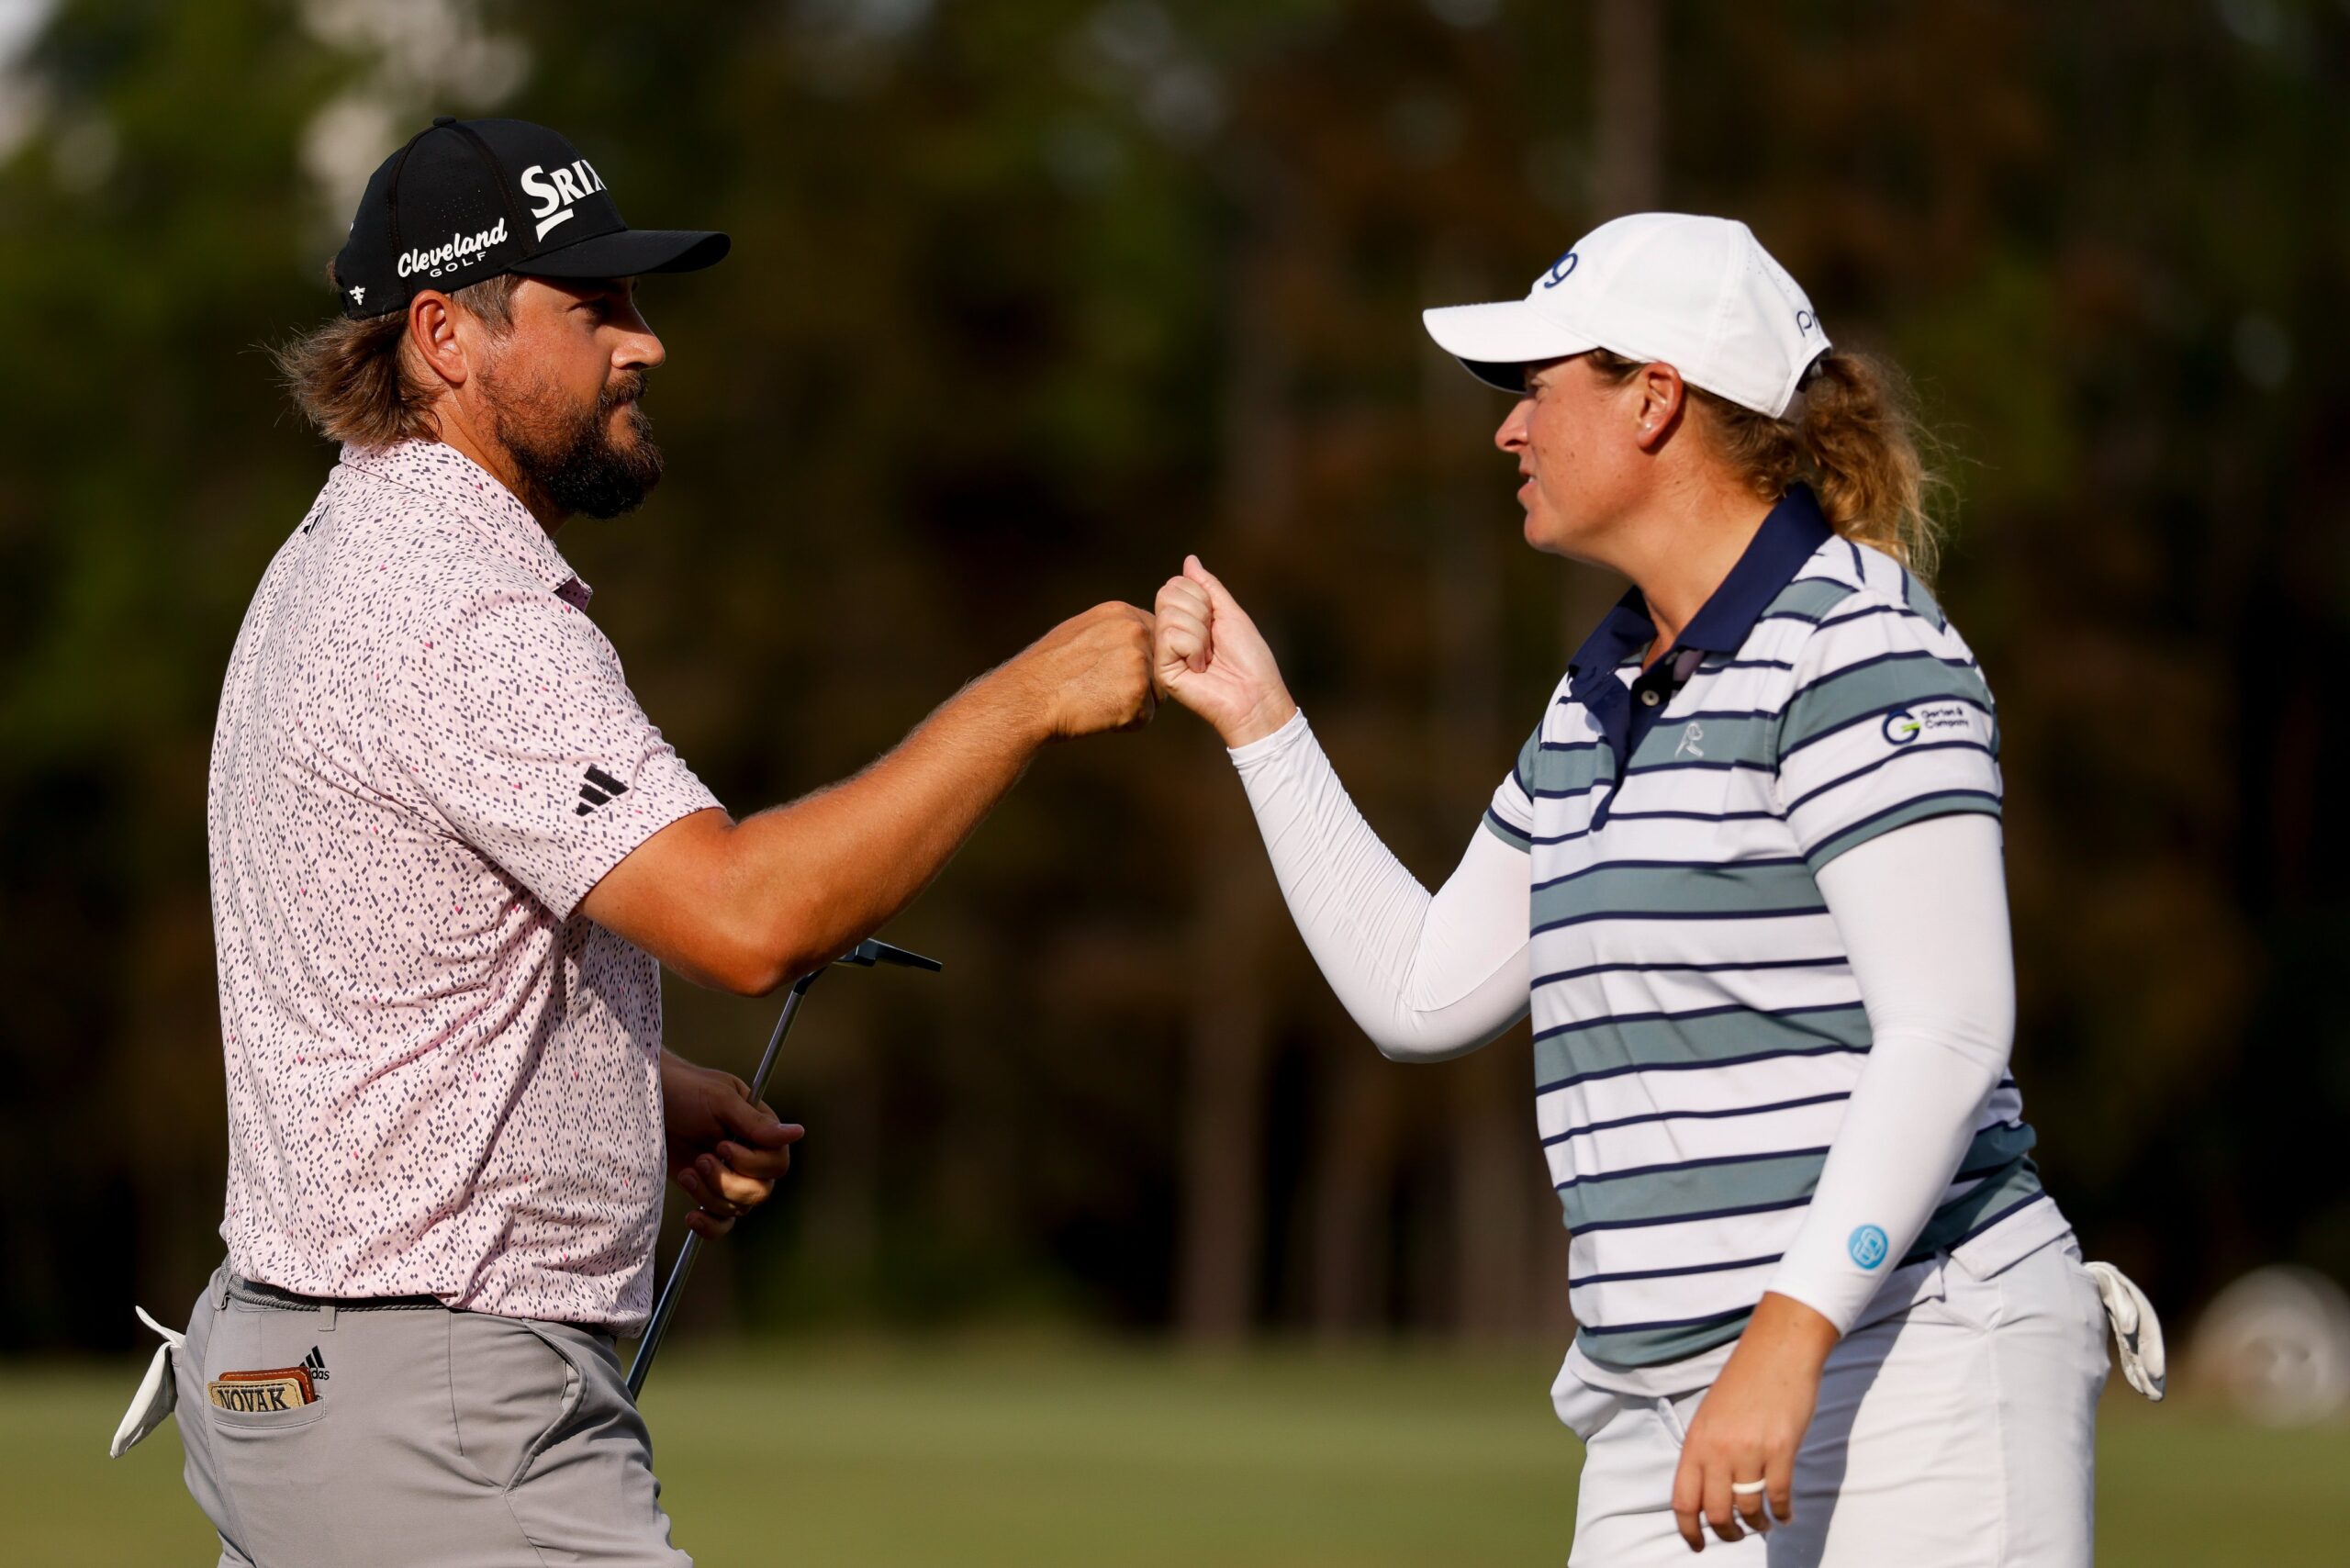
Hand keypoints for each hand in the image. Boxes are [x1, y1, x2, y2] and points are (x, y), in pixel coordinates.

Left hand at [659, 1050, 805, 1238]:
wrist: (646, 1102)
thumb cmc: (684, 1090)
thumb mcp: (720, 1100)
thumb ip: (756, 1123)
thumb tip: (797, 1133)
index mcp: (760, 1131)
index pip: (777, 1163)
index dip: (752, 1163)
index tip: (721, 1145)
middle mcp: (749, 1157)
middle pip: (760, 1191)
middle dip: (728, 1182)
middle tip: (701, 1159)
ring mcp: (728, 1176)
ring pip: (738, 1207)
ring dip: (710, 1194)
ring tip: (688, 1172)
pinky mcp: (706, 1191)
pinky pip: (722, 1222)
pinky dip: (710, 1225)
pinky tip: (693, 1215)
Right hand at [1005, 602, 1156, 740]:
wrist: (1028, 698)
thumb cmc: (1047, 670)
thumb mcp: (1080, 631)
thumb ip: (1113, 630)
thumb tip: (1138, 637)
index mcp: (1122, 613)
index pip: (1155, 642)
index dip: (1137, 664)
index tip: (1112, 673)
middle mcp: (1136, 631)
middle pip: (1159, 669)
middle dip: (1138, 685)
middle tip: (1101, 689)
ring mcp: (1138, 662)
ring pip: (1155, 694)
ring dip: (1133, 704)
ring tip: (1097, 700)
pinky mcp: (1137, 693)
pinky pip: (1144, 717)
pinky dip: (1125, 724)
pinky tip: (1098, 713)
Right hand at [1153, 555, 1296, 747]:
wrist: (1255, 695)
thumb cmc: (1249, 658)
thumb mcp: (1230, 613)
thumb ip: (1208, 587)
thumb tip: (1190, 560)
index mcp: (1185, 619)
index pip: (1175, 584)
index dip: (1201, 598)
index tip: (1217, 623)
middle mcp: (1170, 633)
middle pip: (1166, 594)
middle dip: (1199, 612)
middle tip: (1213, 640)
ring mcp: (1164, 652)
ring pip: (1169, 615)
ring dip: (1200, 634)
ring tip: (1209, 657)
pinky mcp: (1162, 669)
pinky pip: (1171, 637)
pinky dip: (1194, 648)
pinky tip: (1201, 668)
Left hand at [1670, 1292, 1837, 1549]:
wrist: (1777, 1349)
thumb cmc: (1744, 1380)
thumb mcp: (1711, 1414)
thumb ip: (1706, 1450)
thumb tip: (1707, 1490)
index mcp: (1696, 1441)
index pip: (1682, 1499)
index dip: (1688, 1530)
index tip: (1696, 1545)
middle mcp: (1718, 1449)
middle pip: (1715, 1513)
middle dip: (1725, 1534)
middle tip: (1735, 1536)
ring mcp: (1750, 1450)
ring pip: (1748, 1509)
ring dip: (1756, 1525)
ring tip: (1763, 1524)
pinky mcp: (1781, 1449)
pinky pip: (1779, 1496)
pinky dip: (1782, 1513)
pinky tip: (1784, 1515)